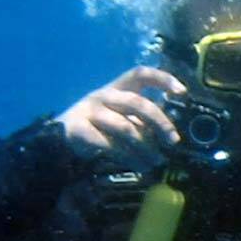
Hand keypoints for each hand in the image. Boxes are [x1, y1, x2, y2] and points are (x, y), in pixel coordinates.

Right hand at [56, 67, 187, 172]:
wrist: (58, 140)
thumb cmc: (100, 128)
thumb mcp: (122, 118)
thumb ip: (143, 121)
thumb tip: (171, 134)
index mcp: (117, 88)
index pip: (141, 74)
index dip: (163, 79)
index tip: (182, 92)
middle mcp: (104, 95)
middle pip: (138, 103)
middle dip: (160, 122)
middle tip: (173, 141)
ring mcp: (89, 111)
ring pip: (126, 128)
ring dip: (146, 148)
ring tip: (156, 161)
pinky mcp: (79, 129)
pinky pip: (109, 145)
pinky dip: (128, 157)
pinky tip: (138, 166)